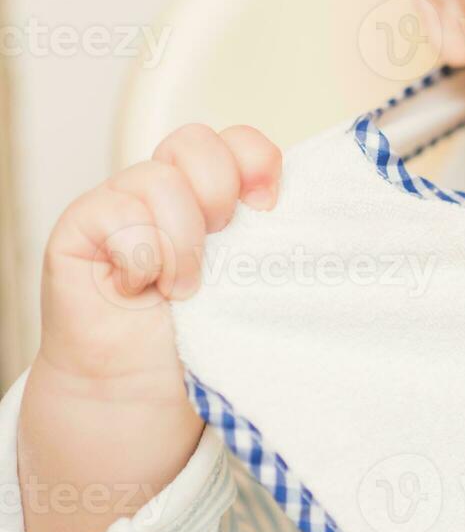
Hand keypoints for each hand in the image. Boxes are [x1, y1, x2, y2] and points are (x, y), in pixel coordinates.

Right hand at [19, 124, 279, 531]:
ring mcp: (119, 202)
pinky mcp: (80, 226)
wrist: (144, 392)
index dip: (257, 161)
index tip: (269, 208)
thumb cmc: (203, 336)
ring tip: (181, 288)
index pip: (237, 139)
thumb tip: (317, 215)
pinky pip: (116, 213)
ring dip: (181, 243)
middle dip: (218, 195)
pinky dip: (140, 258)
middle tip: (219, 249)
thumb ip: (270, 235)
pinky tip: (138, 288)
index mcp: (212, 192)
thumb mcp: (251, 276)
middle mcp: (165, 188)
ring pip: (158, 180)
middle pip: (196, 142)